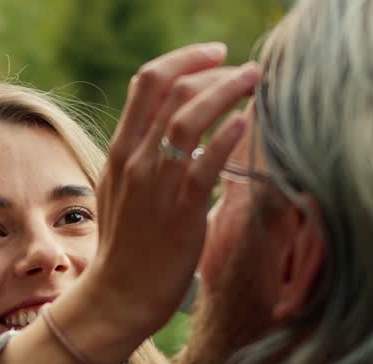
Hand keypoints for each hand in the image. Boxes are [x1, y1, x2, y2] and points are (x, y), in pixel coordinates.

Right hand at [79, 43, 259, 342]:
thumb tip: (182, 134)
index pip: (147, 82)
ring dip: (225, 90)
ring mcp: (155, 184)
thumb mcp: (124, 192)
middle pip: (169, 88)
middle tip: (243, 68)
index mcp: (121, 151)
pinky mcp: (179, 211)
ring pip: (186, 116)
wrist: (118, 297)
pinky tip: (246, 121)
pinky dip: (227, 135)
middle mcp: (134, 159)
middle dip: (211, 68)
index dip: (184, 59)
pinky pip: (204, 162)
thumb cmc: (129, 249)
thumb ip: (147, 159)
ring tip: (254, 81)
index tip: (215, 56)